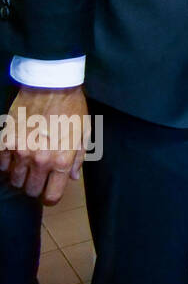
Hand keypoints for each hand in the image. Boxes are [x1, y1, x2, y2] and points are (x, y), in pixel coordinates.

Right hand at [0, 86, 87, 204]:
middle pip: (31, 191)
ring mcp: (20, 152)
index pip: (51, 196)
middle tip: (39, 176)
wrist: (51, 87)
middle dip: (36, 187)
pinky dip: (7, 163)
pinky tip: (15, 154)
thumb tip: (72, 177)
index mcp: (62, 160)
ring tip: (28, 164)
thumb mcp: (84, 133)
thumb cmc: (72, 109)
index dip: (50, 197)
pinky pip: (1, 164)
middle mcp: (40, 160)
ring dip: (21, 175)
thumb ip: (78, 158)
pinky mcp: (6, 142)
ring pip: (15, 179)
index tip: (49, 192)